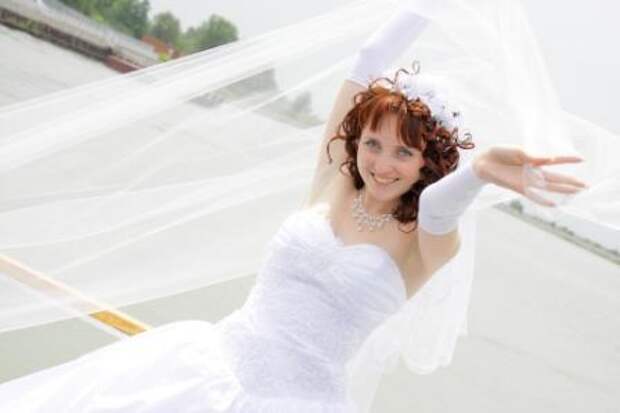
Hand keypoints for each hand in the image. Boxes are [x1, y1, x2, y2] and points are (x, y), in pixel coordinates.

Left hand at [473, 146, 587, 206]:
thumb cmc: (500, 153)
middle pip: (556, 177)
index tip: (582, 159)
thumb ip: (532, 155)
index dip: (568, 159)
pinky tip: (554, 204)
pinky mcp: (517, 187)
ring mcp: (526, 180)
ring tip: (577, 192)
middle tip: (586, 186)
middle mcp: (532, 172)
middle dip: (571, 181)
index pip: (555, 160)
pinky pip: (533, 195)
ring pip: (549, 186)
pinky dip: (542, 200)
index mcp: (534, 160)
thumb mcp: (517, 151)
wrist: (483, 161)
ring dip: (563, 190)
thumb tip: (548, 158)